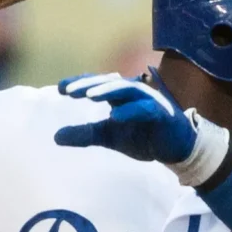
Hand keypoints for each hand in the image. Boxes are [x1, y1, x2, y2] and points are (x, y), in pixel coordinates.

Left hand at [54, 73, 195, 162]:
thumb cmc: (143, 137)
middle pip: (108, 82)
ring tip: (88, 96)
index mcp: (119, 95)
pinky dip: (129, 111)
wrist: (176, 149)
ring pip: (126, 89)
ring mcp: (149, 100)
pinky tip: (114, 117)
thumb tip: (55, 137)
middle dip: (88, 84)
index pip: (97, 84)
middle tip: (68, 91)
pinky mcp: (161, 113)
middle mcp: (133, 92)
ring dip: (107, 91)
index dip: (79, 83)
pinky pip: (144, 108)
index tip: (59, 89)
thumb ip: (85, 134)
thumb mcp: (109, 136)